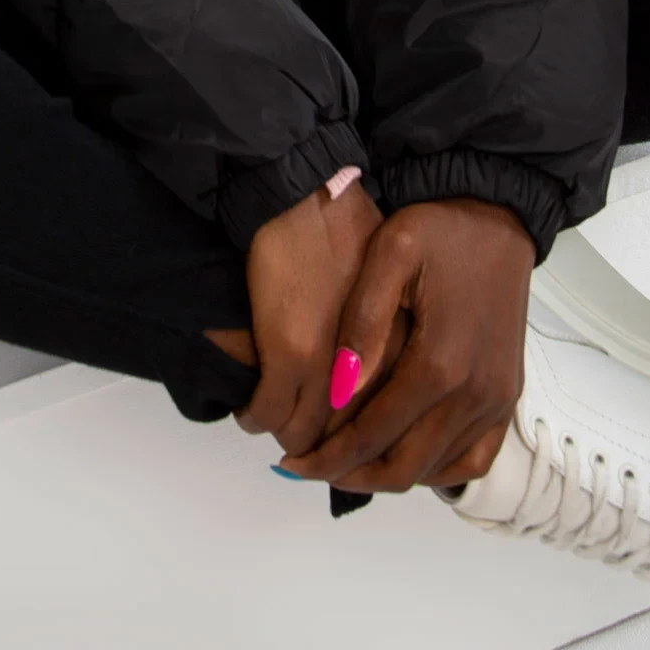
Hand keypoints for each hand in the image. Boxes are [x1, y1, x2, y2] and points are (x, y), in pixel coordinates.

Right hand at [232, 177, 384, 458]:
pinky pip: (265, 413)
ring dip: (286, 437)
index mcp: (399, 351)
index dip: (353, 437)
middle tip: (302, 438)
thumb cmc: (346, 233)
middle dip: (321, 448)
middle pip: (342, 438)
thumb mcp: (389, 292)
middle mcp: (371, 367)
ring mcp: (329, 366)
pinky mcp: (288, 355)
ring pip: (302, 435)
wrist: (308, 201)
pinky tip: (251, 410)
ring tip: (274, 422)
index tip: (335, 438)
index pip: (377, 420)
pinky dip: (254, 417)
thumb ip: (386, 339)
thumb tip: (369, 378)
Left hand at [274, 197, 535, 492]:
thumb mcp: (391, 252)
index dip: (328, 456)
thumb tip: (342, 388)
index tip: (291, 463)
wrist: (500, 214)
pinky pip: (475, 458)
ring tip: (345, 462)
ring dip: (388, 475)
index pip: (373, 434)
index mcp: (439, 362)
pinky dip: (437, 471)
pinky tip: (403, 457)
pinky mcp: (508, 395)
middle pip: (403, 466)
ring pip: (436, 470)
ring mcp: (496, 398)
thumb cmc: (441, 228)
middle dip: (350, 474)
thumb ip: (364, 321)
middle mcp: (474, 392)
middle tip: (309, 466)